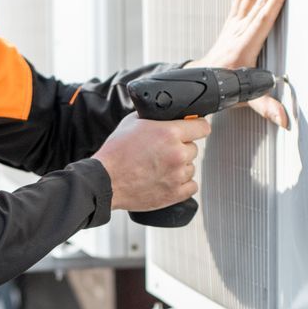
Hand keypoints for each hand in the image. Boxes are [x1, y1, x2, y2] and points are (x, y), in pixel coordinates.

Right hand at [92, 113, 211, 211]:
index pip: (202, 127)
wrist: (105, 181)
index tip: (194, 129)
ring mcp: (177, 175)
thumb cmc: (115, 153)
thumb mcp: (132, 122)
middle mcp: (177, 154)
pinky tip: (167, 179)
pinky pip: (191, 186)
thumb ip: (154, 117)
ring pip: (191, 167)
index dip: (197, 126)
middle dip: (182, 148)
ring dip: (180, 167)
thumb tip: (167, 114)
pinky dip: (182, 184)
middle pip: (194, 148)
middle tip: (164, 151)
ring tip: (160, 167)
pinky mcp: (175, 193)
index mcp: (169, 133)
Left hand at [190, 0, 288, 127]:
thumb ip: (265, 107)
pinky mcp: (232, 22)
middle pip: (257, 0)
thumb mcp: (244, 99)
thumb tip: (285, 120)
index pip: (262, 19)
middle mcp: (238, 32)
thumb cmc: (222, 89)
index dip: (273, 0)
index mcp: (244, 47)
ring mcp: (234, 24)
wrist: (200, 83)